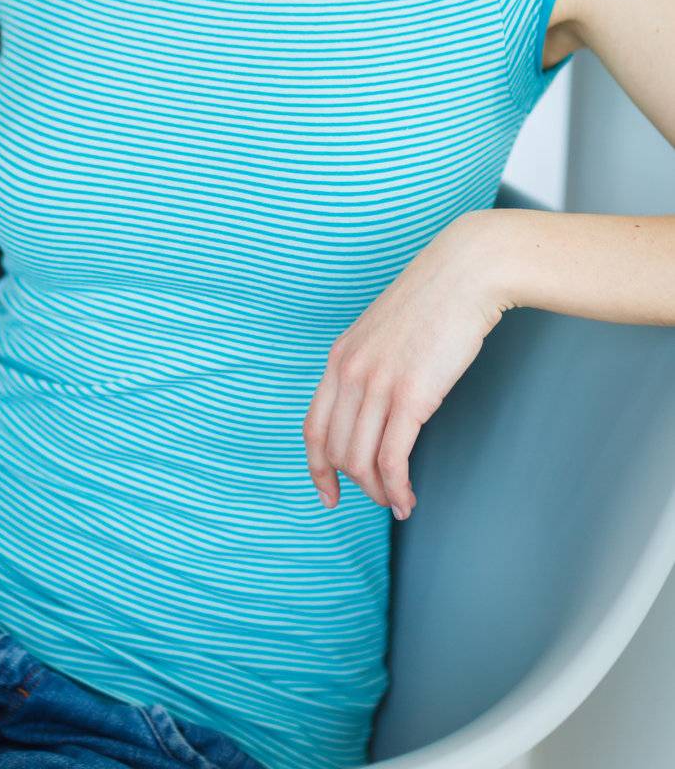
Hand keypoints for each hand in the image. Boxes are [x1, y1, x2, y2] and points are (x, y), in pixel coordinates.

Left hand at [301, 213, 508, 520]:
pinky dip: (396, 488)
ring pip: (361, 460)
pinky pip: (392, 459)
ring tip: (398, 504)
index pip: (313, 427)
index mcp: (340, 357)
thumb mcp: (384, 333)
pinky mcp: (411, 396)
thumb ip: (371, 365)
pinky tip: (407, 499)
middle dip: (355, 485)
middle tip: (381, 499)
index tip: (328, 494)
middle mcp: (350, 372)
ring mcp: (377, 384)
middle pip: (336, 450)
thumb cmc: (434, 301)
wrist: (464, 273)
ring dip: (379, 492)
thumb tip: (376, 404)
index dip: (317, 468)